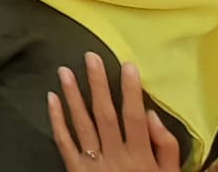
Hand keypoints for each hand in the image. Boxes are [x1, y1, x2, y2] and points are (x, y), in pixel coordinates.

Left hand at [48, 54, 179, 171]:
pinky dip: (56, 120)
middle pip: (105, 115)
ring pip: (81, 124)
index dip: (130, 91)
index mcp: (141, 157)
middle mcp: (115, 157)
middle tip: (90, 57)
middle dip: (98, 85)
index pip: (133, 117)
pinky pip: (64, 142)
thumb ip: (165, 148)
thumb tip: (151, 115)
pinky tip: (51, 98)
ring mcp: (93, 163)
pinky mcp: (76, 170)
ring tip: (64, 70)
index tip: (128, 65)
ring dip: (72, 96)